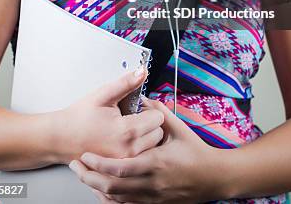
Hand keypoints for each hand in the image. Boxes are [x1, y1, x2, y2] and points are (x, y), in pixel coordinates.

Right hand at [53, 68, 163, 163]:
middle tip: (132, 118)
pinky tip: (125, 142)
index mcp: (126, 131)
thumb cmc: (79, 117)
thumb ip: (126, 83)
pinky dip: (139, 150)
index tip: (137, 108)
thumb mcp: (103, 94)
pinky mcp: (121, 170)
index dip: (148, 109)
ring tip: (128, 130)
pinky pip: (142, 159)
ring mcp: (125, 163)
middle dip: (149, 123)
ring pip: (152, 148)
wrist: (60, 138)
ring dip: (146, 138)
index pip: (158, 118)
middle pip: (158, 134)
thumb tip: (142, 71)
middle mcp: (129, 150)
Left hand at [69, 96, 221, 202]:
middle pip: (112, 188)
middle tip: (76, 166)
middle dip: (89, 178)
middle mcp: (151, 184)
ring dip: (96, 189)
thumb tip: (142, 98)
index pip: (120, 168)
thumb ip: (159, 112)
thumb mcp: (179, 128)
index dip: (99, 164)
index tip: (85, 155)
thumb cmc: (197, 152)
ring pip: (116, 200)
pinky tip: (102, 191)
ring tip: (84, 176)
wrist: (214, 177)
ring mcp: (152, 197)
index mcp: (156, 163)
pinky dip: (111, 200)